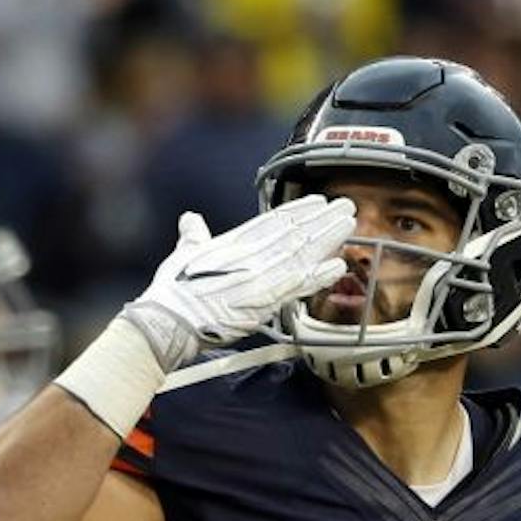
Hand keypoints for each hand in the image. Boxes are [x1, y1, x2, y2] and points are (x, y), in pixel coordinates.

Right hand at [122, 195, 354, 369]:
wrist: (170, 319)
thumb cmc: (173, 292)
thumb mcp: (182, 254)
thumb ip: (193, 236)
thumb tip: (190, 219)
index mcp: (234, 242)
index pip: (273, 220)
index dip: (298, 210)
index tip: (318, 202)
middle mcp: (251, 255)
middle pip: (294, 232)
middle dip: (322, 219)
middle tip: (346, 207)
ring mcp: (261, 276)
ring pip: (302, 253)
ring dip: (328, 239)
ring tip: (349, 226)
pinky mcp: (266, 300)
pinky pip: (300, 286)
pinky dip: (320, 276)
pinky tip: (338, 266)